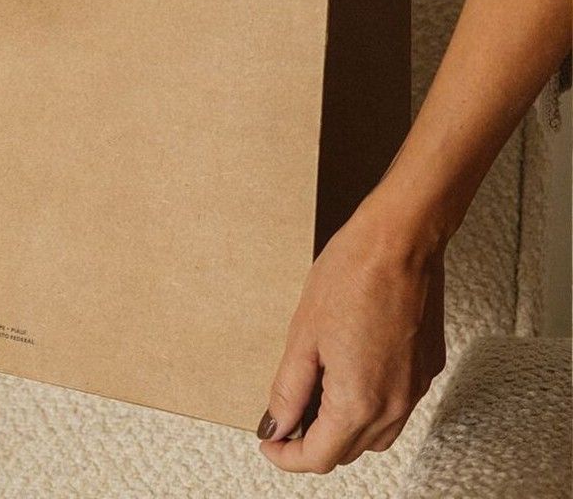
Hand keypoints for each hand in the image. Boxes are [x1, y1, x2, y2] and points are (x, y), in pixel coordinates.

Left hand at [258, 195, 446, 473]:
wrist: (400, 240)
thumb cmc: (352, 274)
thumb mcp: (303, 333)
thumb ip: (289, 389)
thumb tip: (277, 426)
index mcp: (359, 401)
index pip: (320, 457)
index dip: (287, 457)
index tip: (268, 443)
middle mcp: (395, 405)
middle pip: (349, 451)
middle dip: (314, 443)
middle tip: (285, 417)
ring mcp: (416, 388)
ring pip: (375, 434)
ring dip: (343, 428)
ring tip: (314, 396)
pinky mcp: (426, 368)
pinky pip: (395, 406)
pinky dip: (368, 405)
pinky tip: (348, 374)